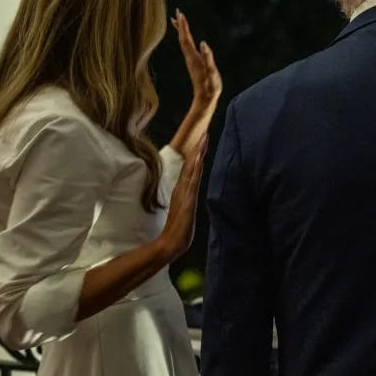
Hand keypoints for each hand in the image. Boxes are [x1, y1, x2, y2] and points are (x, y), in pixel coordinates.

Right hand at [159, 134, 207, 259]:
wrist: (170, 242)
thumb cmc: (177, 229)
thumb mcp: (185, 211)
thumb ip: (186, 202)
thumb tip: (190, 197)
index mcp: (182, 190)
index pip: (191, 169)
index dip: (196, 155)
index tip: (203, 141)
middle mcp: (183, 187)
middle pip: (192, 164)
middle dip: (199, 148)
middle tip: (205, 132)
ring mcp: (184, 191)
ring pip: (192, 168)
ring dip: (198, 153)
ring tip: (204, 138)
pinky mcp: (187, 197)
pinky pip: (192, 178)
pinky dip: (196, 167)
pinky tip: (199, 157)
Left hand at [172, 9, 221, 111]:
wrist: (205, 99)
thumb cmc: (210, 86)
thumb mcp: (212, 72)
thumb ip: (208, 58)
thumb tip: (203, 43)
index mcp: (194, 57)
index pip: (186, 39)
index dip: (184, 27)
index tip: (181, 15)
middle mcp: (190, 58)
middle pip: (183, 39)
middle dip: (180, 26)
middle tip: (177, 13)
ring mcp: (191, 60)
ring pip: (184, 42)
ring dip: (181, 31)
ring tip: (179, 22)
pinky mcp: (194, 63)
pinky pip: (187, 47)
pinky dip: (185, 38)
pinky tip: (187, 38)